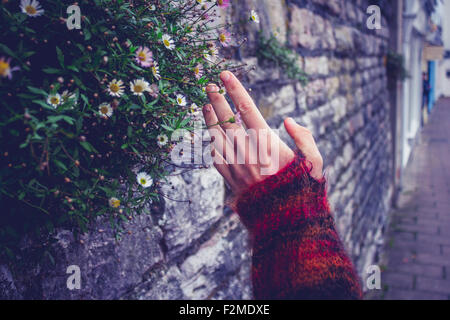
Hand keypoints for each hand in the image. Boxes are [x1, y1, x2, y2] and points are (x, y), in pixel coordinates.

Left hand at [202, 71, 322, 193]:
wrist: (286, 221)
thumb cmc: (302, 190)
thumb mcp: (313, 162)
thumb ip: (304, 137)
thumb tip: (288, 121)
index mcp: (268, 144)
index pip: (248, 109)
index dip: (236, 90)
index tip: (225, 76)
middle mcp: (248, 153)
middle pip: (227, 120)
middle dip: (216, 100)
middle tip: (208, 85)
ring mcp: (237, 167)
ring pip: (216, 137)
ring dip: (209, 120)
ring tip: (205, 105)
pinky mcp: (231, 180)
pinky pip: (215, 157)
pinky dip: (211, 144)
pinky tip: (210, 136)